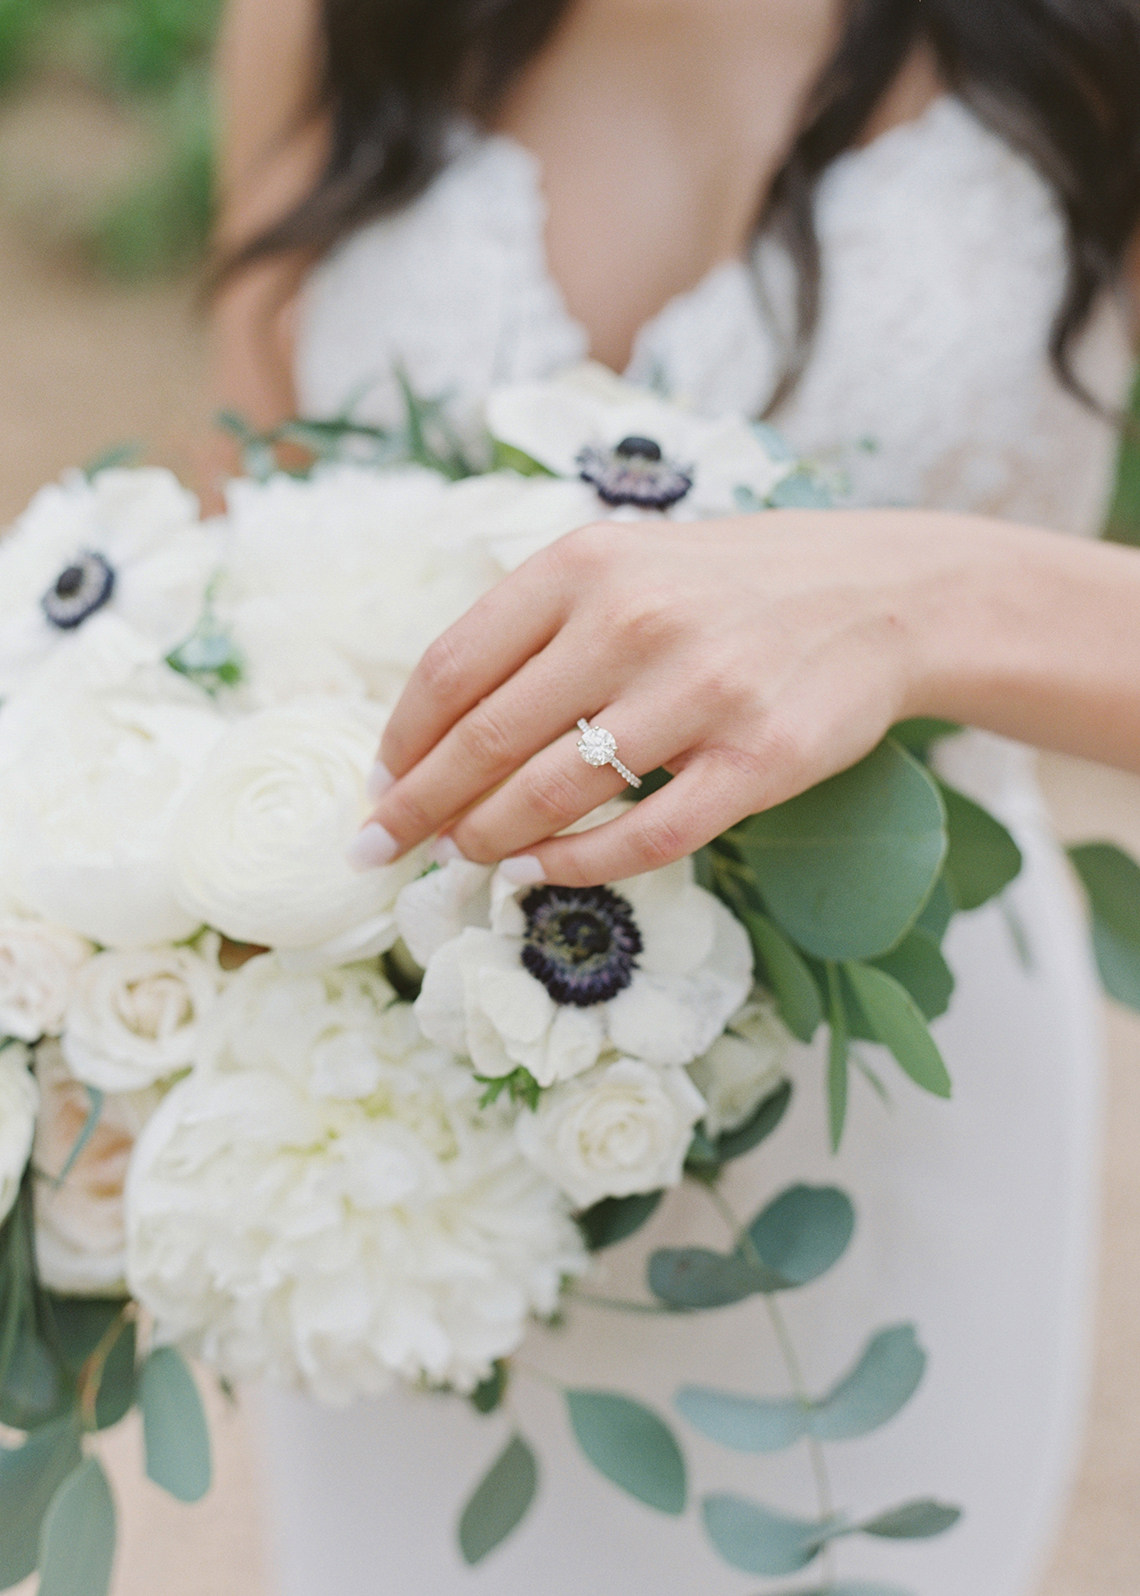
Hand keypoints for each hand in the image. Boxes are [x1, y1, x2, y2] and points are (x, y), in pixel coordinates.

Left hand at [352, 508, 979, 884]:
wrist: (881, 593)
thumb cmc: (730, 586)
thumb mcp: (625, 566)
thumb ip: (536, 628)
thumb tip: (435, 729)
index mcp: (584, 565)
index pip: (452, 668)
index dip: (400, 740)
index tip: (378, 785)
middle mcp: (633, 621)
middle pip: (487, 740)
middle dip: (420, 808)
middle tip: (383, 847)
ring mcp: (700, 693)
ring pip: (554, 794)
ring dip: (489, 840)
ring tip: (462, 858)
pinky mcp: (758, 760)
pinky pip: (644, 836)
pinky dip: (577, 865)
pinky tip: (541, 873)